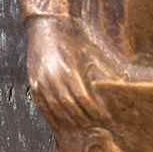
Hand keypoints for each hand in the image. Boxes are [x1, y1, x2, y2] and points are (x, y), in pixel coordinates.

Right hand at [26, 16, 114, 130]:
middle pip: (70, 107)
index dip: (94, 110)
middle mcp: (52, 79)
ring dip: (69, 121)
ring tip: (82, 126)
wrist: (45, 26)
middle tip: (96, 125)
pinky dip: (53, 117)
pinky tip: (62, 122)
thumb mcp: (86, 50)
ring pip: (56, 110)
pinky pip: (43, 107)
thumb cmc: (69, 35)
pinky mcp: (33, 84)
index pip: (82, 98)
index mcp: (67, 70)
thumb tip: (119, 81)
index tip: (104, 117)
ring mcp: (40, 83)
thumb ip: (98, 68)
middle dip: (84, 118)